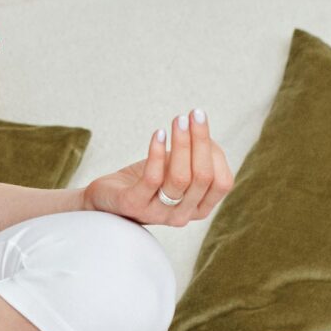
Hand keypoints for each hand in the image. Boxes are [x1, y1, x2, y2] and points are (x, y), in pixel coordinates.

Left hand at [82, 107, 231, 226]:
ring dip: (181, 143)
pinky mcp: (135, 205)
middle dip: (200, 141)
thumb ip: (197, 157)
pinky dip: (157, 152)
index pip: (222, 183)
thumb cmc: (149, 178)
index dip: (215, 152)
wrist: (108, 197)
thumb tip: (205, 135)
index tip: (201, 122)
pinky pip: (153, 178)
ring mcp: (159, 214)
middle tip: (194, 114)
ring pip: (180, 178)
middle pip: (202, 177)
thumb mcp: (178, 168)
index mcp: (199, 208)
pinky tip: (159, 134)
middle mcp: (183, 216)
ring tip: (178, 119)